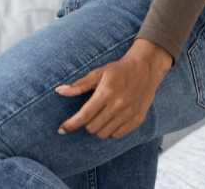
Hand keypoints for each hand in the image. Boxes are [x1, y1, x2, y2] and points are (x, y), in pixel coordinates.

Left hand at [56, 39, 173, 139]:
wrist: (145, 69)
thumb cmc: (118, 70)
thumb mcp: (98, 73)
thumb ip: (79, 85)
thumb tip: (59, 91)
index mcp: (106, 93)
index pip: (84, 115)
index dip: (71, 124)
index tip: (61, 130)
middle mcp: (118, 105)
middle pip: (93, 127)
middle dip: (85, 124)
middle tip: (87, 115)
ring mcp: (129, 114)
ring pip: (104, 134)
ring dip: (97, 129)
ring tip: (99, 117)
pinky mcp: (137, 119)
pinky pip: (118, 135)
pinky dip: (111, 131)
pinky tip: (110, 120)